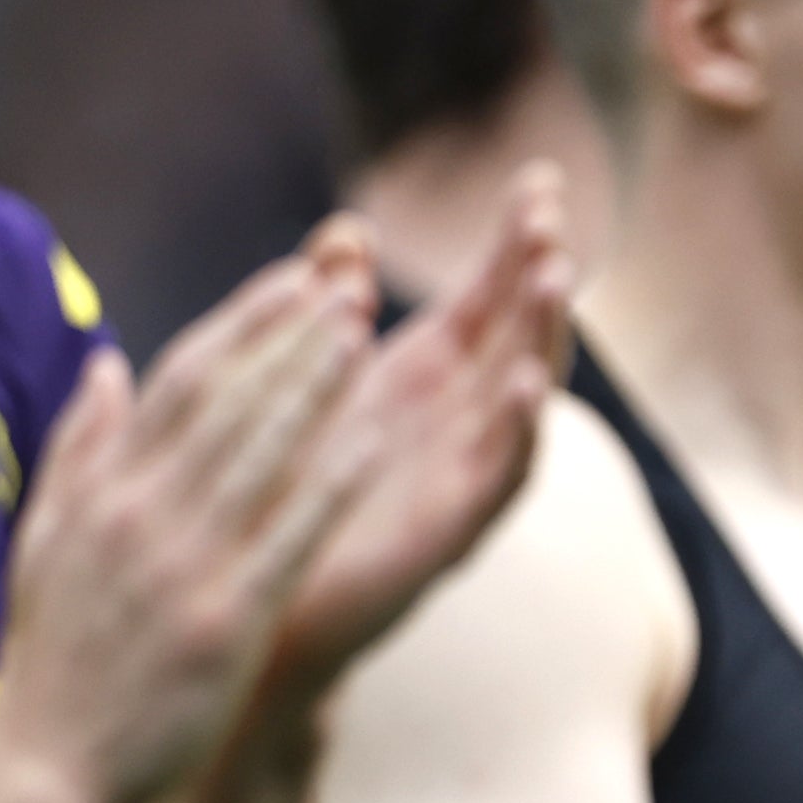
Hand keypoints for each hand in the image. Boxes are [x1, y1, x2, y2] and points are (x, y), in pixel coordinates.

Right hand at [0, 238, 379, 802]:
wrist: (42, 770)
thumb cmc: (52, 660)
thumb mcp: (44, 541)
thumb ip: (78, 450)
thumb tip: (104, 364)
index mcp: (101, 493)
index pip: (179, 383)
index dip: (241, 323)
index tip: (294, 279)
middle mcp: (140, 515)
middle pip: (225, 402)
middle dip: (290, 335)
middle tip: (349, 281)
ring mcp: (183, 566)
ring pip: (258, 452)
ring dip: (314, 385)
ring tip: (365, 328)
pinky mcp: (223, 620)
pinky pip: (289, 536)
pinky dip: (331, 482)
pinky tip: (377, 438)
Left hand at [260, 176, 579, 709]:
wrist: (250, 621)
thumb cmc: (278, 504)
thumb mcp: (302, 388)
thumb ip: (328, 310)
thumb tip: (345, 232)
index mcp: (424, 384)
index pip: (487, 298)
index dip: (514, 242)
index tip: (537, 181)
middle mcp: (455, 427)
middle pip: (518, 336)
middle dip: (539, 275)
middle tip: (552, 217)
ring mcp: (458, 480)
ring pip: (522, 400)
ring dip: (543, 338)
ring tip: (552, 279)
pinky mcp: (447, 538)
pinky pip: (499, 480)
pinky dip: (521, 432)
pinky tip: (526, 385)